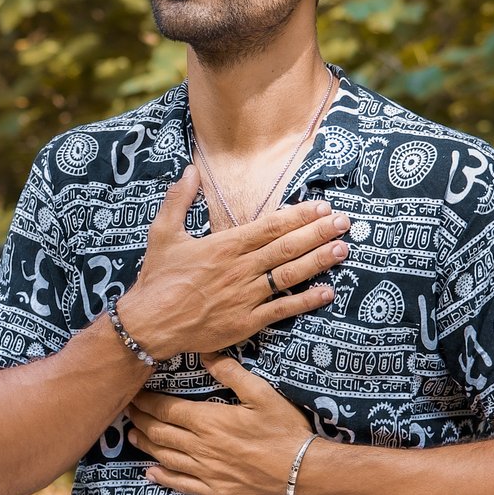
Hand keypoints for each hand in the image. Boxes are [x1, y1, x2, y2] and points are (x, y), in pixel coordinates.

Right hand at [114, 163, 347, 360]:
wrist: (149, 323)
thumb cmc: (157, 278)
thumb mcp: (162, 233)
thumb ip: (179, 200)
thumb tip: (190, 171)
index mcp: (224, 246)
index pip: (270, 226)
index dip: (299, 216)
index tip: (322, 206)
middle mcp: (240, 269)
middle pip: (287, 247)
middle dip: (318, 233)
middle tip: (344, 222)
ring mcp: (246, 296)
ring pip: (290, 275)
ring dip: (318, 261)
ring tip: (343, 249)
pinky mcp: (246, 322)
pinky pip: (282, 310)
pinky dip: (306, 301)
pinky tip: (327, 292)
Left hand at [129, 356, 319, 494]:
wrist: (303, 473)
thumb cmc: (285, 431)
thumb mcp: (262, 394)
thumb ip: (232, 373)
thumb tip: (205, 354)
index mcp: (209, 421)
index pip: (166, 409)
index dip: (146, 402)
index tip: (134, 394)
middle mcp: (201, 447)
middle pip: (159, 433)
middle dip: (139, 421)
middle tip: (126, 412)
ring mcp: (206, 472)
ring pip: (165, 457)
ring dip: (145, 445)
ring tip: (131, 436)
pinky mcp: (215, 492)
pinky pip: (181, 484)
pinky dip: (162, 478)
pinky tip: (151, 473)